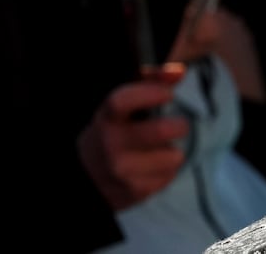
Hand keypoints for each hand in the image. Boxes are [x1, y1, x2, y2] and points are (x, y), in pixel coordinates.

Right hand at [77, 66, 190, 209]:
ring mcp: (122, 171)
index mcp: (106, 118)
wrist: (86, 178)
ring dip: (172, 153)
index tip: (168, 94)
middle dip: (179, 126)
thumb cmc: (112, 133)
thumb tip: (179, 72)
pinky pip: (169, 177)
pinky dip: (166, 172)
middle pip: (161, 131)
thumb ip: (150, 82)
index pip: (122, 101)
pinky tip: (152, 169)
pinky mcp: (134, 192)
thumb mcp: (121, 108)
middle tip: (178, 126)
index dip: (150, 93)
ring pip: (173, 157)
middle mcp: (111, 145)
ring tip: (158, 152)